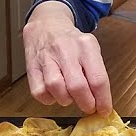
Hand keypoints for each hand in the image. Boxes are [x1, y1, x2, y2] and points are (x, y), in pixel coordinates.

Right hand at [21, 0, 112, 114]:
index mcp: (86, 46)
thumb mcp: (90, 49)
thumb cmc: (72, 42)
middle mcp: (66, 50)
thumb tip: (102, 101)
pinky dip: (48, 99)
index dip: (103, 100)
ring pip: (56, 88)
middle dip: (85, 103)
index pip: (98, 79)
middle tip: (88, 107)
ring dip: (66, 100)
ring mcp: (47, 58)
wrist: (46, 24)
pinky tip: (54, 93)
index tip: (104, 110)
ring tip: (70, 97)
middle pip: (77, 87)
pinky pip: (39, 92)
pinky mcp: (31, 66)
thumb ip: (96, 73)